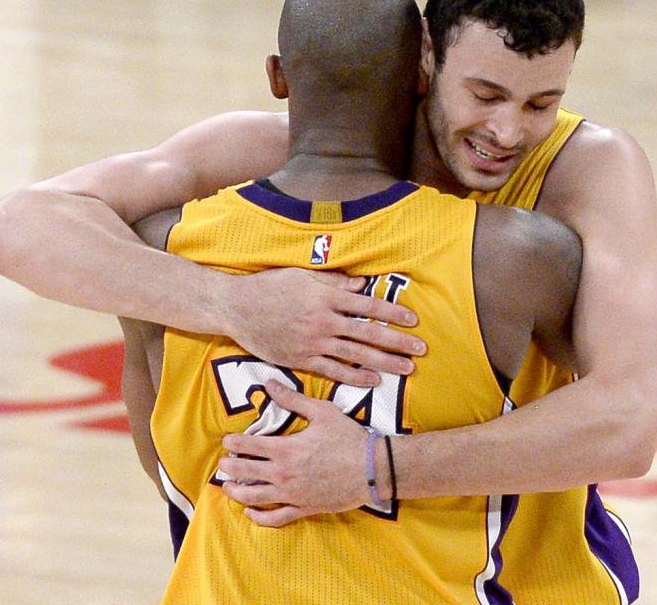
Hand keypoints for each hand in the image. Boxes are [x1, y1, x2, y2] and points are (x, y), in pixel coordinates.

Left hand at [220, 380, 369, 526]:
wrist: (372, 469)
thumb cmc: (348, 438)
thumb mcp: (322, 412)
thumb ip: (292, 399)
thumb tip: (269, 383)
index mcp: (285, 449)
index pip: (248, 446)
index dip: (233, 443)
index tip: (226, 441)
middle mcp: (283, 474)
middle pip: (245, 472)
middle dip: (229, 467)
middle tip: (222, 463)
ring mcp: (292, 494)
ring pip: (254, 497)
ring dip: (237, 492)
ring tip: (227, 487)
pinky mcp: (304, 508)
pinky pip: (276, 517)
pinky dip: (259, 517)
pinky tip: (250, 512)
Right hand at [224, 267, 425, 385]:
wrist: (236, 308)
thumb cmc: (269, 287)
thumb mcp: (302, 275)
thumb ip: (334, 281)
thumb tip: (363, 283)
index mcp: (326, 297)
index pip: (368, 305)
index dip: (393, 313)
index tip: (413, 320)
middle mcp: (323, 321)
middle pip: (368, 333)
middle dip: (397, 342)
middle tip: (420, 350)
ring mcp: (313, 343)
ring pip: (356, 355)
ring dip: (384, 362)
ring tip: (406, 368)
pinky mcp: (301, 360)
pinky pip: (333, 371)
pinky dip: (354, 376)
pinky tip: (373, 380)